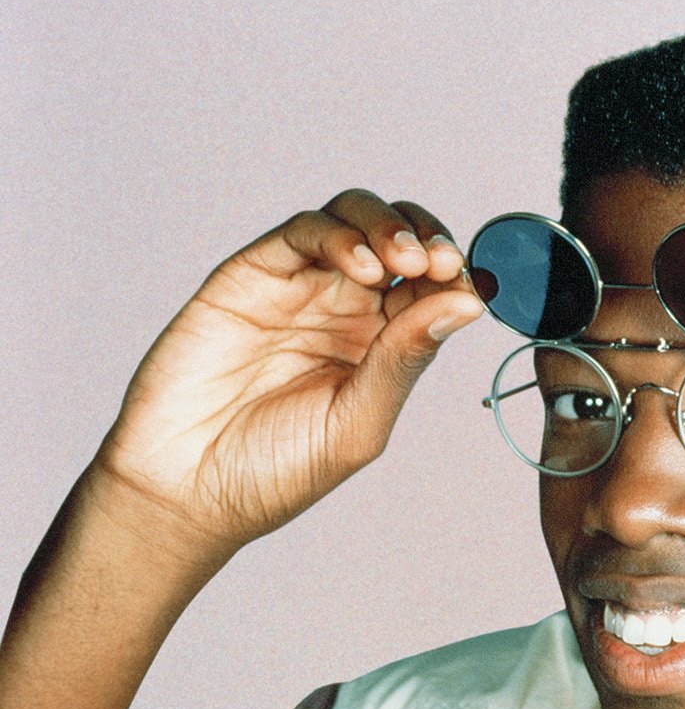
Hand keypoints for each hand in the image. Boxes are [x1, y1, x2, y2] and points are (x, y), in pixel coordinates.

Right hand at [88, 192, 485, 562]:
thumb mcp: (358, 424)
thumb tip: (465, 304)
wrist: (190, 486)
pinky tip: (363, 267)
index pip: (428, 290)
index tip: (471, 285)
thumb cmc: (273, 471)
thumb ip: (406, 361)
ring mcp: (298, 289)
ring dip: (387, 228)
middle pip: (395, 241)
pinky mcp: (253, 275)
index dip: (454, 277)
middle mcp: (342, 311)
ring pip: (350, 222)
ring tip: (407, 262)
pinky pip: (301, 234)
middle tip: (442, 263)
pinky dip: (337, 236)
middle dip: (426, 239)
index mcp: (378, 350)